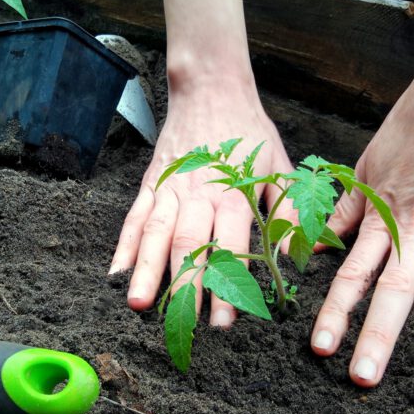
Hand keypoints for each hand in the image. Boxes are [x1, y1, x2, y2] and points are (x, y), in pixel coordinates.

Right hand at [110, 76, 296, 327]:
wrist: (210, 88)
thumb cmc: (248, 132)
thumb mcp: (280, 165)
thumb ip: (287, 210)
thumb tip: (296, 255)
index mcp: (233, 192)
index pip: (229, 244)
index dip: (226, 283)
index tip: (224, 320)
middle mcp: (198, 193)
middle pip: (188, 244)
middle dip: (184, 286)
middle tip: (181, 324)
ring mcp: (169, 188)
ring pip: (155, 233)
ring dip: (146, 269)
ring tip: (137, 303)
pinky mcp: (151, 183)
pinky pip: (135, 216)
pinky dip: (124, 245)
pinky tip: (116, 272)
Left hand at [311, 41, 413, 391]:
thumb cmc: (409, 132)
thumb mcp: (363, 170)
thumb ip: (344, 212)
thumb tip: (320, 247)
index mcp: (381, 219)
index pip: (352, 275)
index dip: (336, 311)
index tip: (321, 346)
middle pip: (394, 291)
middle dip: (378, 337)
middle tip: (364, 380)